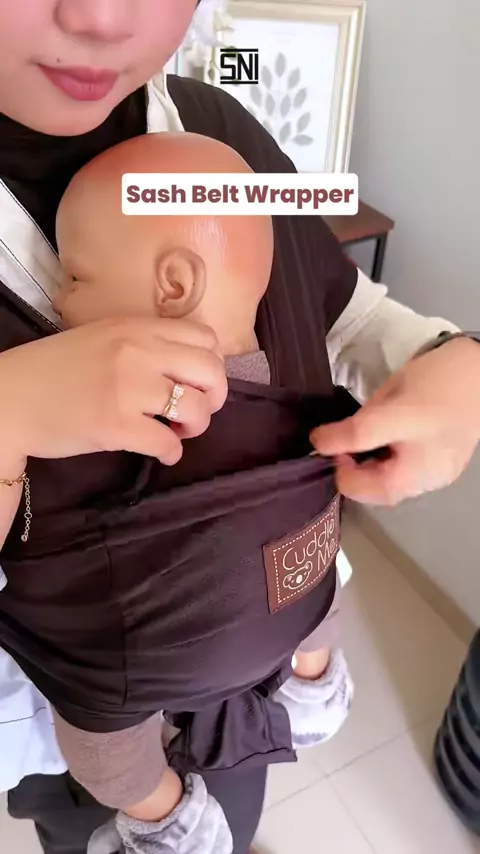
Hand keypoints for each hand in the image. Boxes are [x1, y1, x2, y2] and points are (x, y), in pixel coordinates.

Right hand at [0, 316, 227, 465]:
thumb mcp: (103, 338)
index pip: (205, 338)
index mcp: (136, 327)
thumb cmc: (55, 370)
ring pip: (197, 409)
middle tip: (195, 411)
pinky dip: (172, 453)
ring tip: (176, 431)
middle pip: (211, 372)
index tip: (195, 382)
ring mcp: (128, 389)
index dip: (210, 365)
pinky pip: (168, 444)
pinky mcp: (116, 426)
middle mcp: (138, 352)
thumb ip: (143, 343)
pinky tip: (161, 452)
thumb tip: (186, 368)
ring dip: (196, 427)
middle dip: (214, 397)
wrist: (11, 398)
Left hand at [310, 338, 479, 504]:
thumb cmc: (436, 387)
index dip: (337, 465)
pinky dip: (387, 454)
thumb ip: (353, 433)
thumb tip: (319, 444)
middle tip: (345, 434)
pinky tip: (389, 431)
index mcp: (413, 478)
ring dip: (369, 460)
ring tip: (367, 431)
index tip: (331, 438)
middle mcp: (426, 483)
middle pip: (374, 486)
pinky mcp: (441, 455)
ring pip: (388, 474)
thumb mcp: (387, 409)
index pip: (357, 488)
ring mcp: (436, 469)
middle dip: (353, 463)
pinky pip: (405, 463)